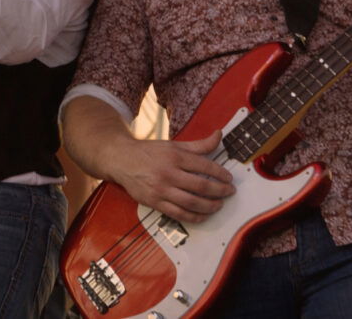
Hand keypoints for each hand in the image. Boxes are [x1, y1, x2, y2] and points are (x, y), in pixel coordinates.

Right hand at [107, 130, 234, 223]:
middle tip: (229, 192)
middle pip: (200, 186)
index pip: (204, 166)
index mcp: (175, 156)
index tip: (229, 178)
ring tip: (219, 204)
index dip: (220, 173)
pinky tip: (203, 215)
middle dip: (219, 191)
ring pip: (191, 202)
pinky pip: (178, 214)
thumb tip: (219, 135)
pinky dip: (193, 217)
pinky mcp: (154, 202)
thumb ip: (198, 144)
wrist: (122, 160)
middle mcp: (168, 173)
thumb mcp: (174, 144)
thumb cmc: (150, 152)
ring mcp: (161, 190)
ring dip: (209, 206)